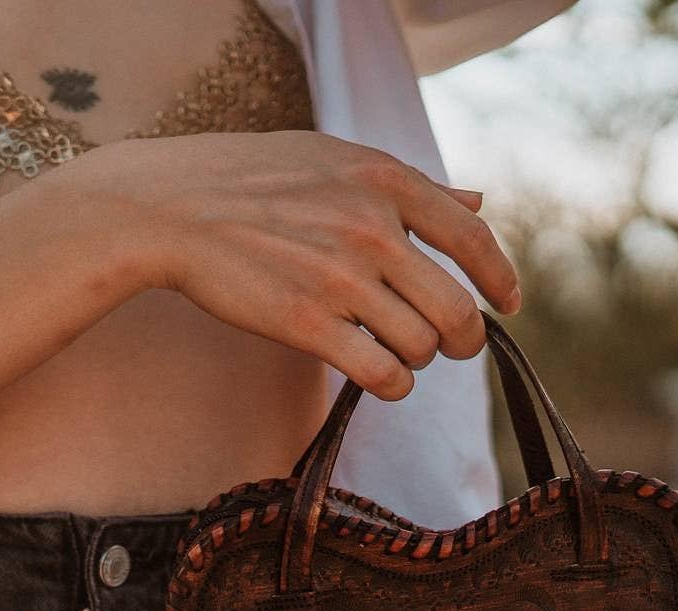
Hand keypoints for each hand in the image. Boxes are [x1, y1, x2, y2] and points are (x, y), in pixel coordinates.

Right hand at [82, 130, 521, 400]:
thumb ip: (407, 186)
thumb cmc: (248, 179)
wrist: (169, 208)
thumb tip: (478, 201)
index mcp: (383, 179)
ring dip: (416, 360)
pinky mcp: (306, 323)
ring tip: (392, 352)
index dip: (499, 279)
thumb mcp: (332, 158)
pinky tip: (378, 378)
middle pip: (456, 308)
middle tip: (451, 349)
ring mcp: (340, 277)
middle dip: (463, 340)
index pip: (472, 237)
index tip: (507, 305)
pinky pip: (382, 373)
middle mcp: (371, 227)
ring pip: (421, 346)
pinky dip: (391, 385)